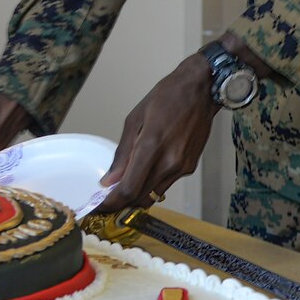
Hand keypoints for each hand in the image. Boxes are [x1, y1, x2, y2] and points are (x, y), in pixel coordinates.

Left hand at [94, 56, 216, 213]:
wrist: (201, 91)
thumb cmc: (164, 98)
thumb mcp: (135, 120)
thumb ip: (123, 154)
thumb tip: (108, 181)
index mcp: (152, 147)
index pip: (129, 189)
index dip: (112, 203)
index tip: (98, 208)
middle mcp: (169, 163)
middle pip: (141, 198)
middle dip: (122, 203)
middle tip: (106, 200)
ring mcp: (182, 168)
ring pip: (154, 195)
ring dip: (137, 195)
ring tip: (123, 186)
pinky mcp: (190, 168)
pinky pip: (166, 184)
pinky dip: (152, 183)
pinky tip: (145, 171)